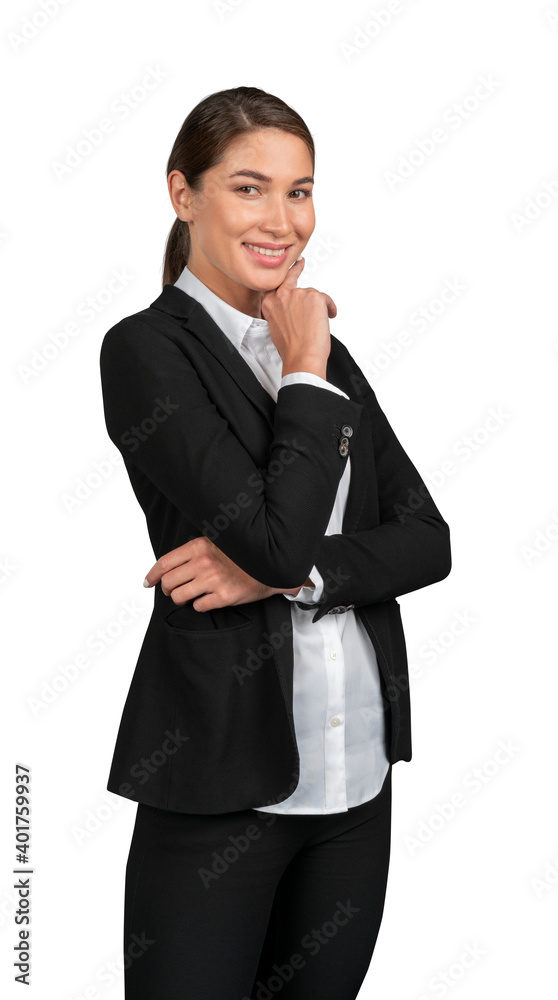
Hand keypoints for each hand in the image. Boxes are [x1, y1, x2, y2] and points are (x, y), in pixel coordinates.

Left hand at [143, 537, 309, 611]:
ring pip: (180, 597)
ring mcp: (214, 580)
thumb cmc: (241, 555)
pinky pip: (198, 607)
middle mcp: (204, 562)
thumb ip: (193, 551)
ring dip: (181, 599)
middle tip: (174, 591)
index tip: (148, 582)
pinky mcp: (224, 597)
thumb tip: (168, 567)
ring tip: (190, 595)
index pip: (164, 563)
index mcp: (199, 546)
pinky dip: (199, 605)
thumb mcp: (216, 542)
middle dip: (168, 589)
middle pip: (169, 582)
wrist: (270, 567)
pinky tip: (208, 599)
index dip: (152, 575)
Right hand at [261, 257, 335, 366]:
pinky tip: (328, 318)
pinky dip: (330, 308)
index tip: (293, 265)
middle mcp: (282, 296)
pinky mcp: (314, 296)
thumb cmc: (292, 349)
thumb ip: (281, 314)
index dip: (287, 274)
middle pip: (295, 284)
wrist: (302, 356)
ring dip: (319, 307)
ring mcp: (298, 294)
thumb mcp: (277, 329)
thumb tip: (291, 314)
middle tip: (302, 262)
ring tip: (318, 324)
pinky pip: (326, 299)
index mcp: (270, 304)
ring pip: (312, 295)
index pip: (277, 284)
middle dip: (299, 274)